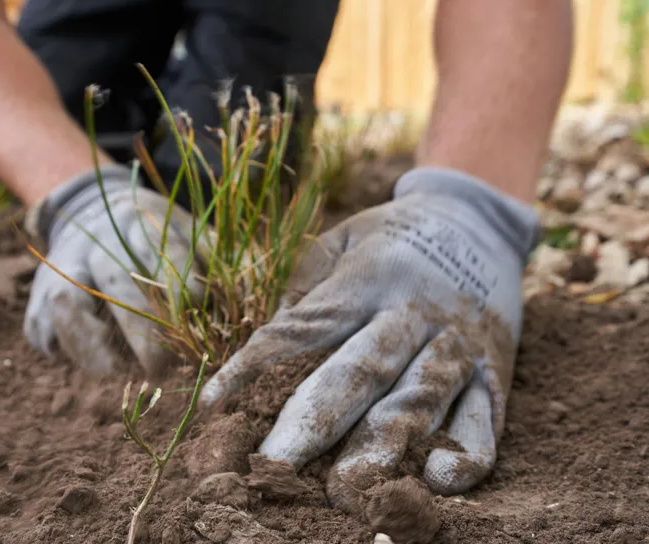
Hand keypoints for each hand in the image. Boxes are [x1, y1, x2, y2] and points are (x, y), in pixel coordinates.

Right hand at [23, 165, 202, 377]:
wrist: (87, 212)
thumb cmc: (151, 235)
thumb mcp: (182, 231)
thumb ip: (209, 258)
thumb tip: (245, 295)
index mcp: (136, 219)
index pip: (159, 250)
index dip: (181, 284)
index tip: (201, 316)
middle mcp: (94, 240)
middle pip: (116, 282)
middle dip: (142, 330)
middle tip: (163, 367)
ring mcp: (60, 266)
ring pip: (68, 301)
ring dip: (94, 344)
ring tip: (121, 374)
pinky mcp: (36, 294)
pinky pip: (43, 326)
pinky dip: (66, 349)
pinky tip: (98, 368)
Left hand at [200, 168, 539, 507]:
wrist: (479, 218)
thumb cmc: (393, 235)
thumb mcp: (344, 238)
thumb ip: (306, 282)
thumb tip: (270, 332)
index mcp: (368, 278)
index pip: (303, 326)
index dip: (255, 363)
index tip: (212, 402)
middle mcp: (413, 312)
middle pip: (361, 371)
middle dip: (316, 422)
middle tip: (275, 466)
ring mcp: (458, 343)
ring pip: (421, 398)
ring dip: (383, 447)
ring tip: (346, 490)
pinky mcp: (495, 370)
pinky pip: (486, 417)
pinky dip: (468, 453)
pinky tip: (438, 481)